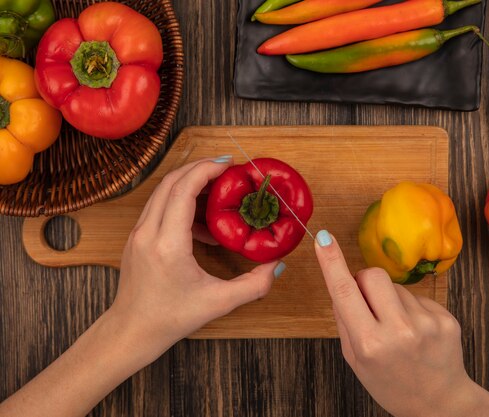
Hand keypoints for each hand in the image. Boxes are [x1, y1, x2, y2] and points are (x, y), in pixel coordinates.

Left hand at [110, 157, 283, 358]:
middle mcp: (148, 232)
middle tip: (227, 169)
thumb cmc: (171, 318)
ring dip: (188, 183)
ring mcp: (138, 233)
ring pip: (162, 191)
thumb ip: (254, 285)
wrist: (131, 331)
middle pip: (170, 181)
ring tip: (218, 190)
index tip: (228, 165)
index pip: (183, 190)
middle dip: (199, 168)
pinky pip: (159, 207)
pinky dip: (180, 201)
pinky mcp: (137, 238)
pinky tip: (202, 220)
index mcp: (167, 244)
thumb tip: (278, 264)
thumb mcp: (219, 303)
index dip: (206, 170)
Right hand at [314, 230, 485, 416]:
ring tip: (398, 329)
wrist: (440, 404)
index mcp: (370, 344)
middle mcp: (399, 331)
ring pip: (396, 286)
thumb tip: (340, 283)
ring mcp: (426, 323)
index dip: (332, 263)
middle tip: (368, 304)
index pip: (345, 292)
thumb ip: (344, 321)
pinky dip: (411, 309)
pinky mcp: (445, 319)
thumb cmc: (391, 384)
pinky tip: (416, 332)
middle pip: (372, 275)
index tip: (324, 240)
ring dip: (390, 299)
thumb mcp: (355, 360)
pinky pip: (418, 297)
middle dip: (364, 282)